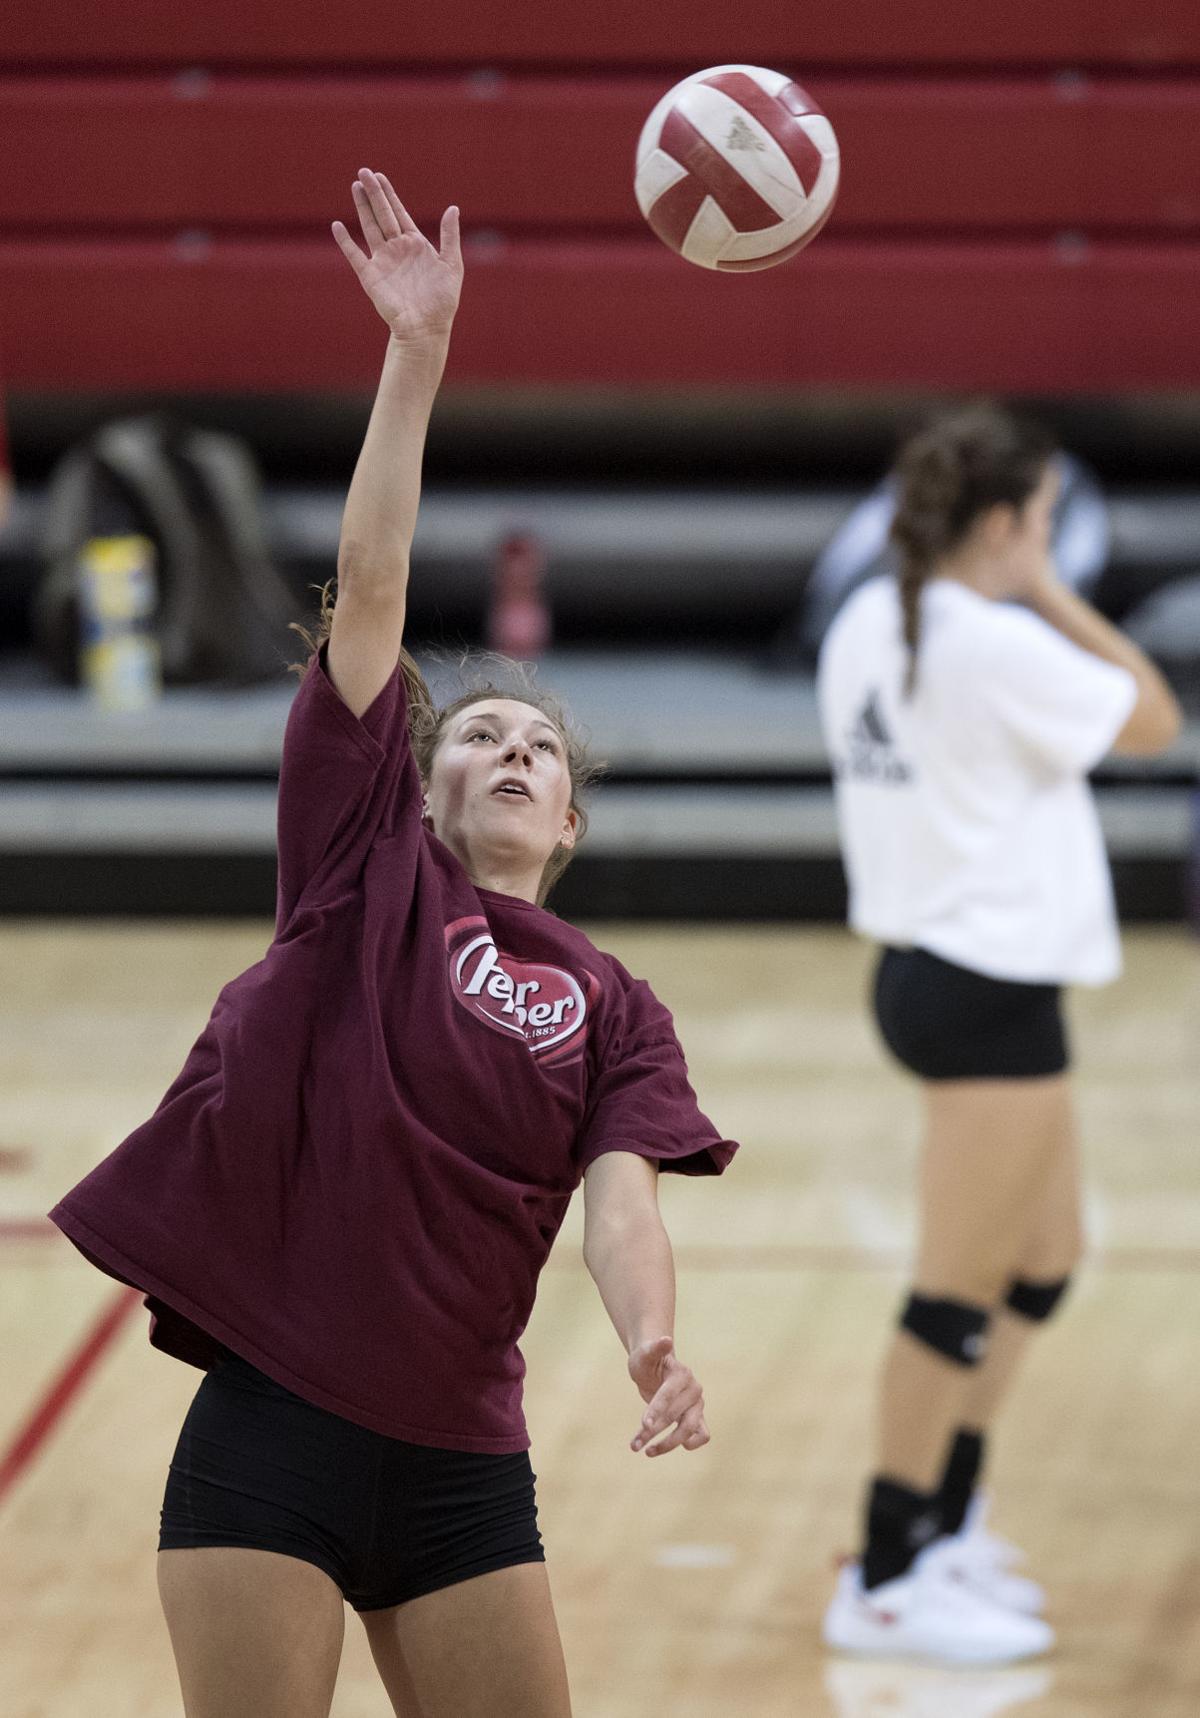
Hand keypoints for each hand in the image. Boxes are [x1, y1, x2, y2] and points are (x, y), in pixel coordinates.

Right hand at [333, 169, 462, 340]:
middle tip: (363, 171)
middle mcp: (397, 249)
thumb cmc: (442, 301)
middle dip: (373, 193)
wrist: (426, 328)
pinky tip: (337, 226)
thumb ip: (450, 236)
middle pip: (382, 214)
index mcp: (415, 244)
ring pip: (369, 227)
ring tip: (354, 186)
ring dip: (361, 208)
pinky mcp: (371, 277)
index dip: (389, 195)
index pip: (399, 213)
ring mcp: (382, 261)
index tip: (380, 176)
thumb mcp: (452, 265)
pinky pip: (355, 255)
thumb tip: (453, 208)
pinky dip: (346, 242)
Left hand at [628, 1336, 709, 1456]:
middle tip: (634, 1445)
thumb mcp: (644, 1355)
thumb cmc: (647, 1361)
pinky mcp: (697, 1417)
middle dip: (653, 1431)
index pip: (668, 1395)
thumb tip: (666, 1340)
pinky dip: (693, 1443)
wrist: (656, 1368)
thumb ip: (654, 1349)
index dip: (656, 1410)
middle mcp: (694, 1390)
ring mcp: (697, 1404)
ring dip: (668, 1444)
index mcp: (682, 1374)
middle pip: (675, 1415)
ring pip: (689, 1429)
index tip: (643, 1425)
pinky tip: (677, 1447)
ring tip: (646, 1452)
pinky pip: (703, 1434)